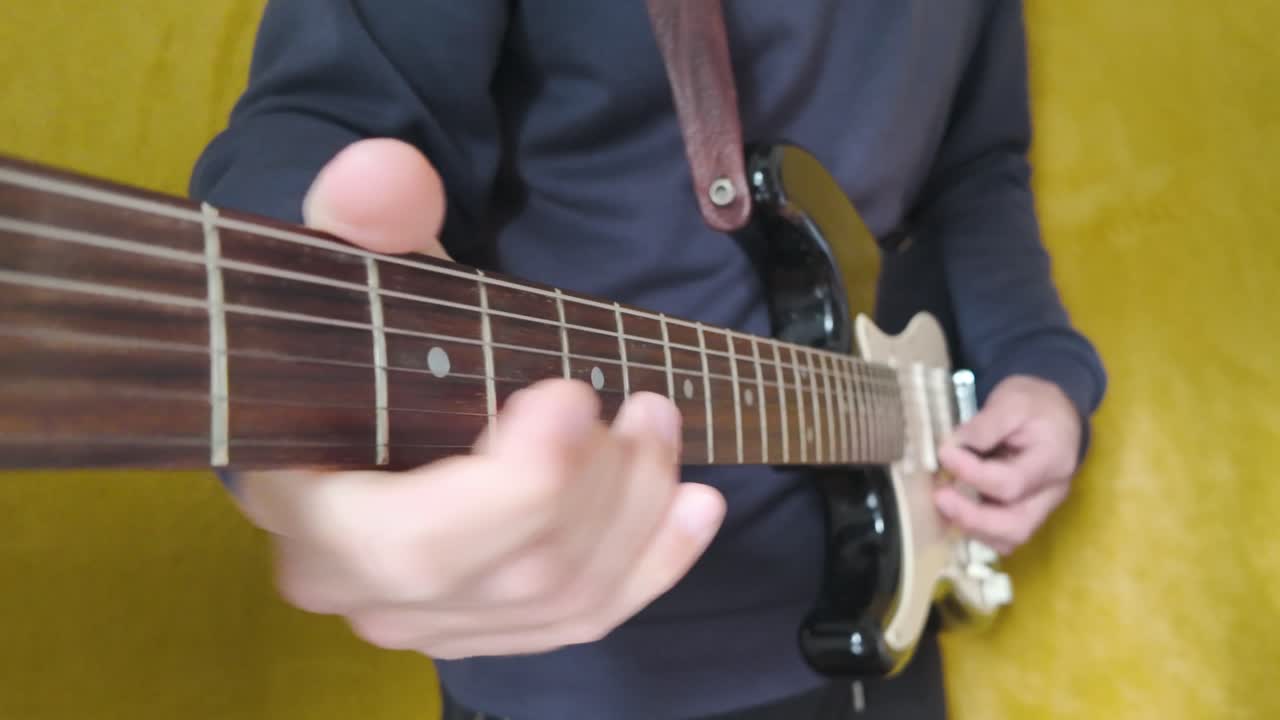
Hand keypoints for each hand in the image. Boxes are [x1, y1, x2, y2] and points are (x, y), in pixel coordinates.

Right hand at [234, 139, 726, 658]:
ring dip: (637, 511)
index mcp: (309, 509)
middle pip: (516, 574)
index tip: (573, 393)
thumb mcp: (356, 266)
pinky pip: (583, 620)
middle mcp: (362, 589)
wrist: (352, 403)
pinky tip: (696, 506)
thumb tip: (384, 175)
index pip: (416, 545)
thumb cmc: (359, 337)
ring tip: (661, 423)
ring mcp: (427, 623)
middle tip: (645, 402)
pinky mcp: (487, 626)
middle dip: (604, 484)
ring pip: (562, 601)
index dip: (519, 488)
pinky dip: (655, 565)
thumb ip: (363, 220)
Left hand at [934, 374, 1082, 554]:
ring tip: (943, 501)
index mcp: (1052, 462)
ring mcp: (1039, 508)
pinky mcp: (1023, 513)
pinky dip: (975, 529)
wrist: (1056, 413)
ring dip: (971, 527)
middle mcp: (1049, 494)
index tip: (945, 454)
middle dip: (971, 517)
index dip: (973, 473)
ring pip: (1008, 538)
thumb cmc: (1035, 405)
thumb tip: (953, 447)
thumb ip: (986, 424)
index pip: (1011, 482)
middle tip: (939, 497)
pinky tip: (953, 508)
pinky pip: (1001, 536)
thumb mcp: (1013, 400)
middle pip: (1016, 526)